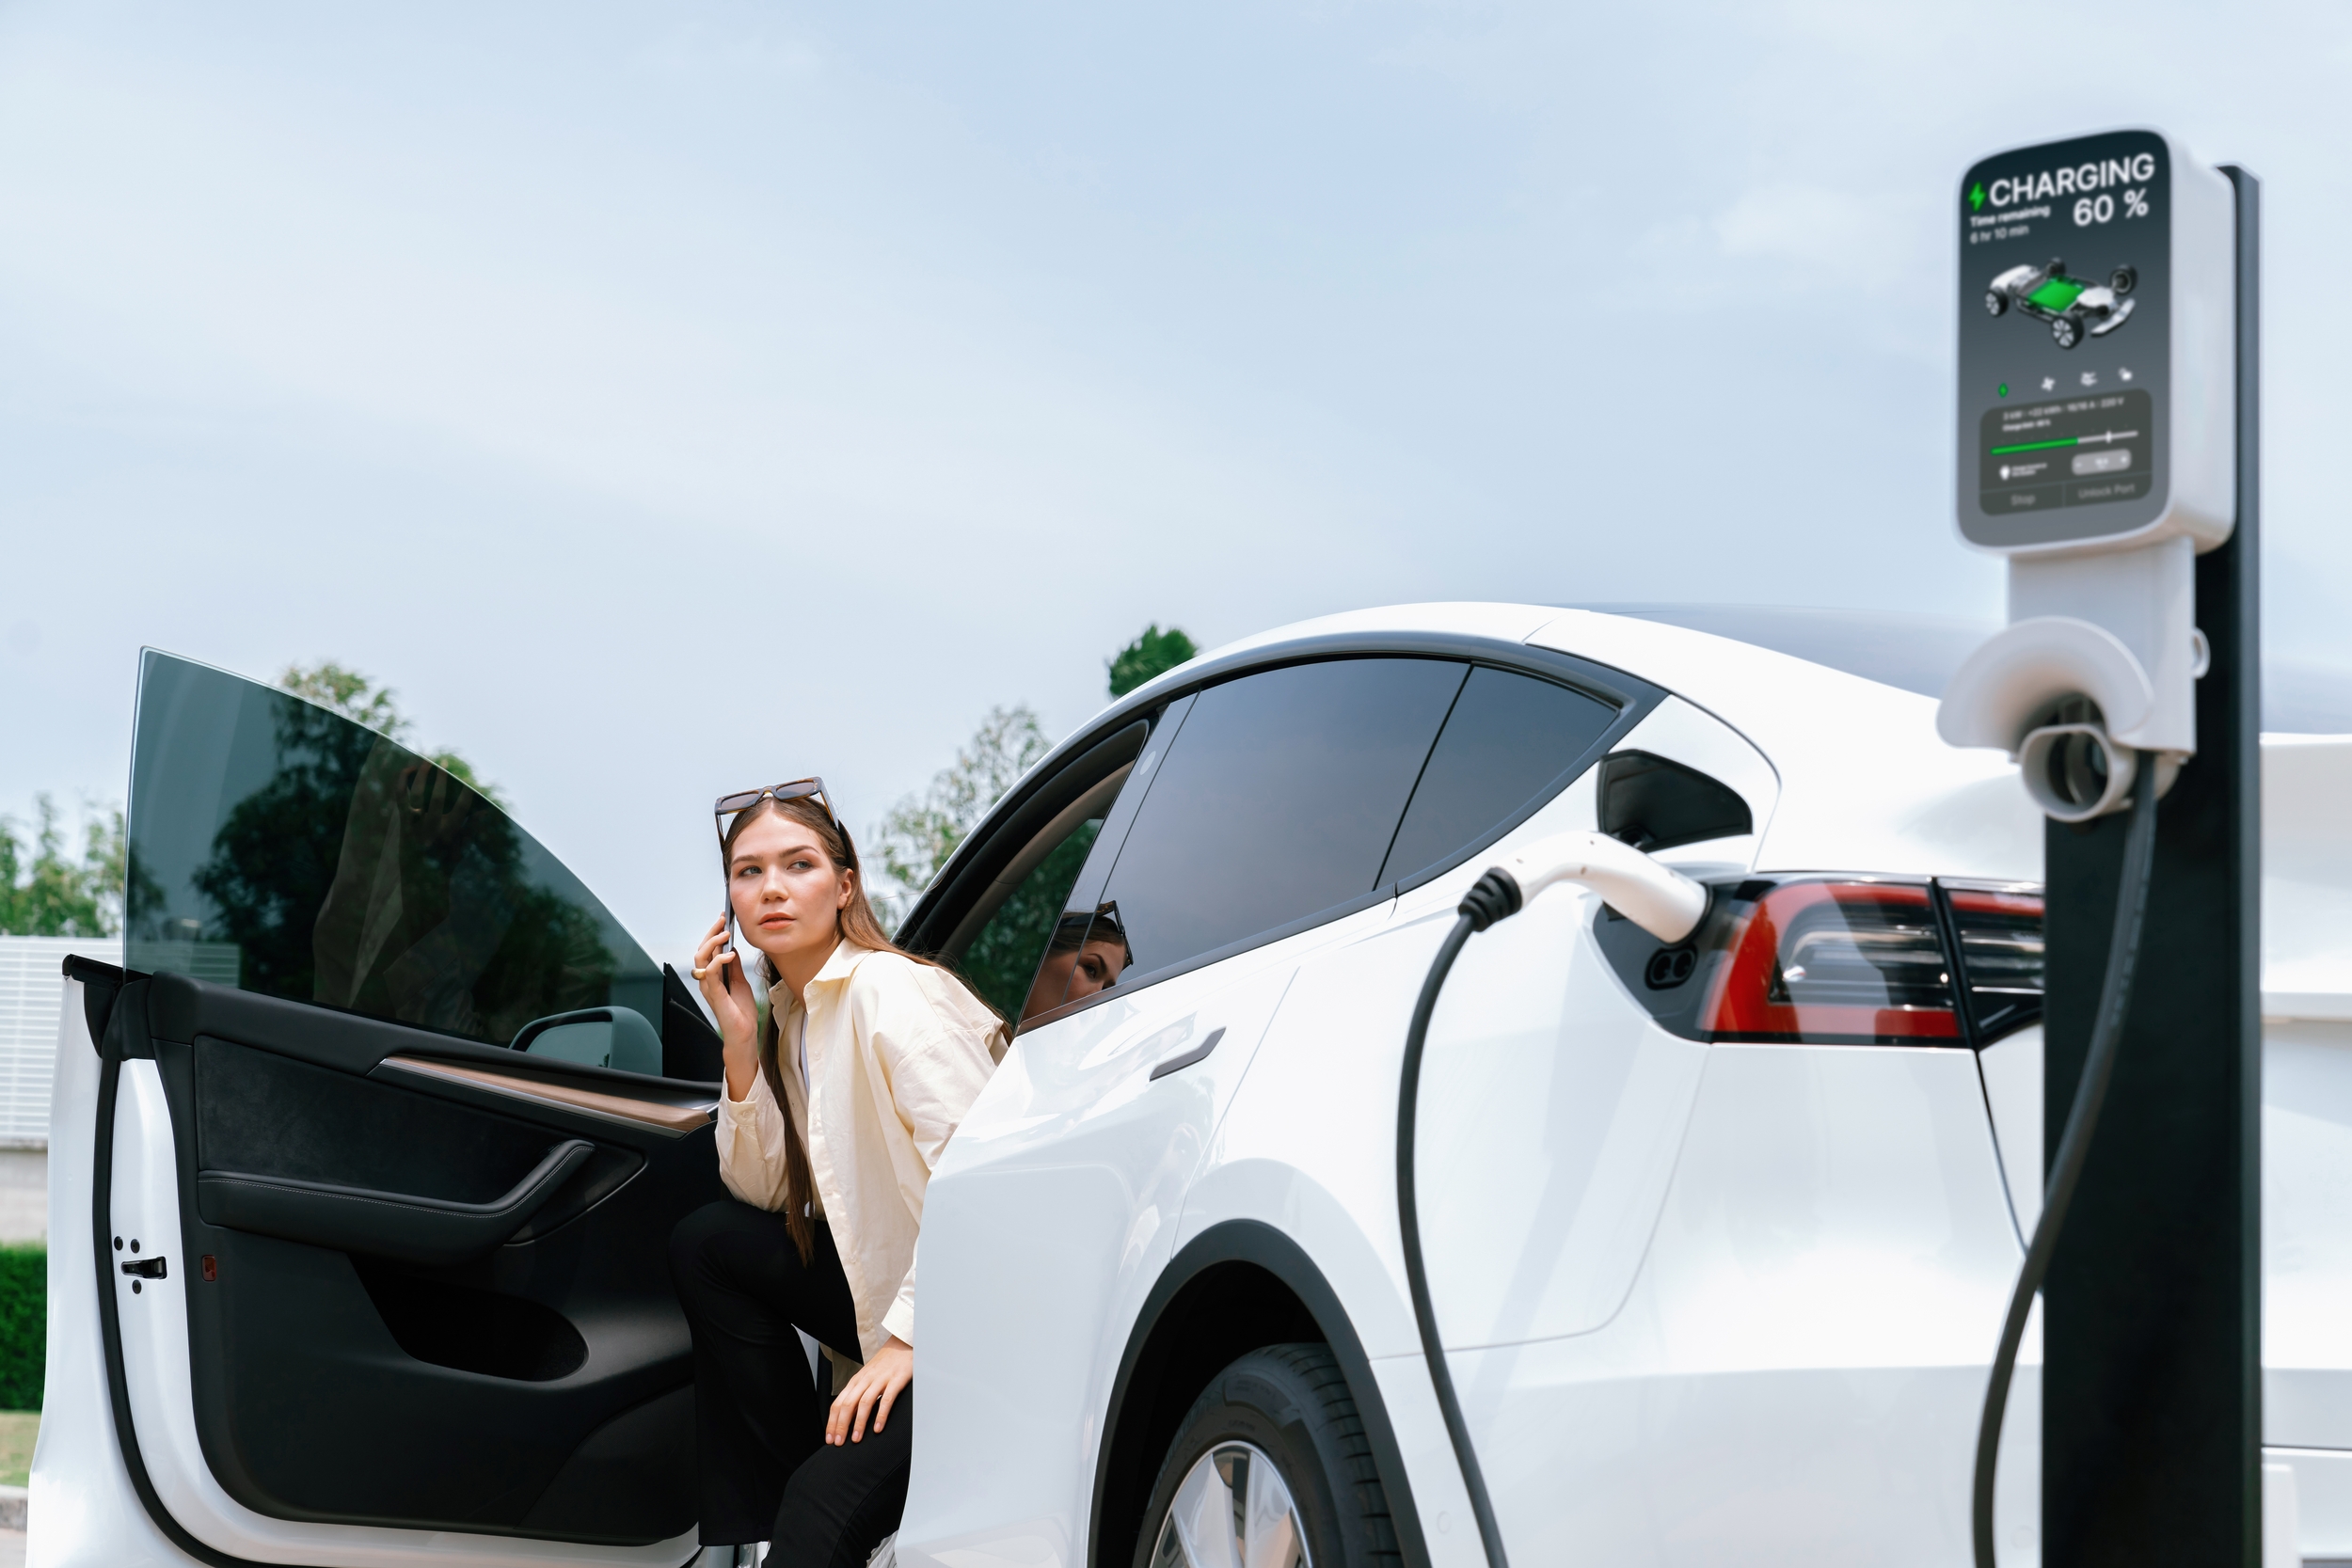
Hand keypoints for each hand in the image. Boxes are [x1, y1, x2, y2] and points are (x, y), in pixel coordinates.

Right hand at [693, 918, 758, 1096]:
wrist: (744, 1034)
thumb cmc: (741, 1011)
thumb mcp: (740, 982)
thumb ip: (734, 966)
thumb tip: (733, 948)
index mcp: (713, 976)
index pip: (708, 950)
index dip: (714, 933)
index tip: (723, 919)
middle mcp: (707, 980)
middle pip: (701, 950)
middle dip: (711, 933)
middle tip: (722, 922)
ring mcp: (709, 988)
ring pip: (701, 959)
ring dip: (713, 944)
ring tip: (726, 935)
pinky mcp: (715, 996)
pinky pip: (711, 975)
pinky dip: (719, 962)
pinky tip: (730, 954)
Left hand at [826, 1337, 911, 1445]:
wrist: (901, 1345)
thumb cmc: (884, 1365)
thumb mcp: (866, 1378)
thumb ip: (857, 1395)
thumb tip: (847, 1418)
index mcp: (855, 1382)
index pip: (838, 1404)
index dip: (832, 1422)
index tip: (829, 1438)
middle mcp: (864, 1381)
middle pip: (847, 1404)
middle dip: (841, 1426)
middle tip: (838, 1443)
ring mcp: (880, 1380)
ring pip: (864, 1403)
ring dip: (858, 1423)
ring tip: (856, 1439)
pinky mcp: (895, 1380)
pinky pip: (886, 1400)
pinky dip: (881, 1415)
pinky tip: (878, 1428)